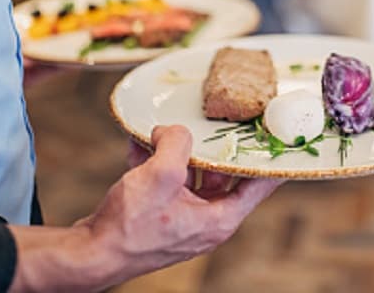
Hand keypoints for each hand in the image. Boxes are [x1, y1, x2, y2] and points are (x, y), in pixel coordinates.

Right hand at [9, 126, 281, 291]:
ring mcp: (183, 219)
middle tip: (225, 119)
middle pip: (223, 175)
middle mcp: (206, 221)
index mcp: (219, 218)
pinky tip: (139, 143)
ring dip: (177, 150)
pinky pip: (167, 182)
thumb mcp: (161, 174)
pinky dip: (156, 162)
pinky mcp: (160, 216)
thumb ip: (177, 143)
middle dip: (214, 146)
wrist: (89, 254)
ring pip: (191, 174)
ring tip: (165, 129)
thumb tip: (174, 130)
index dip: (272, 159)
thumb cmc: (129, 226)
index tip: (283, 137)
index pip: (260, 185)